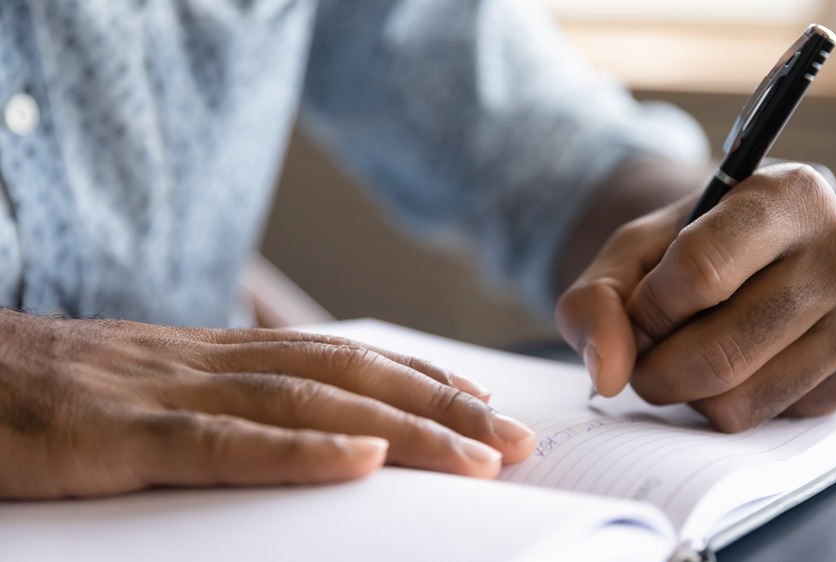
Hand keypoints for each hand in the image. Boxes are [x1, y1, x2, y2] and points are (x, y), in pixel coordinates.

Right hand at [0, 311, 534, 498]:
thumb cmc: (39, 395)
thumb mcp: (142, 397)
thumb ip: (215, 411)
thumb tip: (296, 436)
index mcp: (212, 355)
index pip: (341, 358)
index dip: (419, 380)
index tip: (483, 405)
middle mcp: (204, 361)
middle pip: (348, 375)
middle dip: (441, 407)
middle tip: (516, 440)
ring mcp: (162, 392)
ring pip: (307, 402)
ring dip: (402, 427)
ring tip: (478, 455)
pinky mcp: (114, 435)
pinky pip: (222, 441)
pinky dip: (300, 450)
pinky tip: (362, 458)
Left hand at [557, 163, 835, 431]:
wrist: (759, 252)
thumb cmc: (692, 246)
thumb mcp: (631, 251)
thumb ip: (596, 300)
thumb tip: (610, 376)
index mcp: (790, 194)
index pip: (699, 275)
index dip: (648, 310)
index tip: (640, 311)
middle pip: (717, 354)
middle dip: (656, 369)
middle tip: (647, 352)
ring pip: (738, 401)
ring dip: (689, 393)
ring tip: (690, 350)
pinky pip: (766, 421)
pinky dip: (729, 404)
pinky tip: (737, 362)